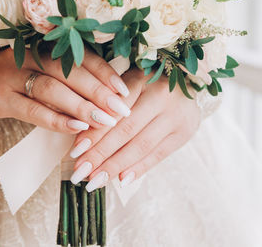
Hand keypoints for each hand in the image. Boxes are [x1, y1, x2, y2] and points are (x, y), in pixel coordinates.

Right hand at [0, 48, 130, 132]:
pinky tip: (77, 128)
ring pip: (52, 89)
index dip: (104, 72)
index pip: (78, 56)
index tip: (124, 91)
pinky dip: (56, 119)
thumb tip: (105, 98)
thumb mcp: (39, 74)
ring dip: (82, 106)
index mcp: (41, 47)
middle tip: (121, 109)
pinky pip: (32, 110)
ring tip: (105, 121)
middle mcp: (26, 56)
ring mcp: (10, 76)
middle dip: (98, 91)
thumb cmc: (14, 83)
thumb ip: (65, 82)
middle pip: (68, 71)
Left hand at [69, 68, 200, 190]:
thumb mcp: (125, 85)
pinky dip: (139, 168)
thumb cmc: (145, 86)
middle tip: (80, 173)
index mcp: (141, 79)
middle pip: (126, 131)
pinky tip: (121, 180)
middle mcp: (161, 95)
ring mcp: (176, 115)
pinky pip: (158, 155)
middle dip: (100, 155)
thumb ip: (106, 106)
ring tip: (95, 181)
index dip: (94, 133)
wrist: (186, 84)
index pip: (113, 111)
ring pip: (141, 146)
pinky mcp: (185, 132)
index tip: (75, 153)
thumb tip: (82, 144)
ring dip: (116, 166)